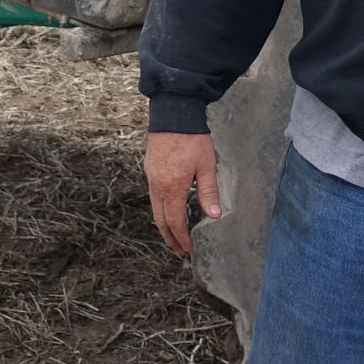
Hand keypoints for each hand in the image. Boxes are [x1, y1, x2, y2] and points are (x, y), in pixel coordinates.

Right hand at [145, 131, 221, 255]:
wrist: (173, 114)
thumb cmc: (192, 139)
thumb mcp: (206, 166)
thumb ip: (209, 192)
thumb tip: (213, 216)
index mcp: (172, 188)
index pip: (175, 221)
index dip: (181, 237)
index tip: (187, 249)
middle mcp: (157, 185)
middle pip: (160, 219)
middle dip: (169, 237)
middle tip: (177, 250)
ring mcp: (151, 177)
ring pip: (155, 208)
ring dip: (164, 223)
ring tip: (173, 233)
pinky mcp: (149, 168)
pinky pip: (153, 195)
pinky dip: (160, 208)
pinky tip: (169, 208)